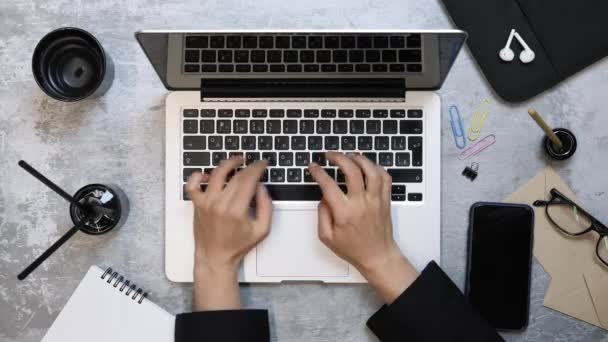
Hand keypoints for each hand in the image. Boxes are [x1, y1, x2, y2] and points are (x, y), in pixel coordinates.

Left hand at [185, 158, 271, 309]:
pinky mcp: (196, 204)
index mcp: (236, 211)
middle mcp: (219, 204)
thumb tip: (262, 187)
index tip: (263, 163)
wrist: (214, 257)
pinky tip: (209, 175)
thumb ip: (266, 207)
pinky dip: (199, 175)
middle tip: (255, 164)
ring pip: (216, 173)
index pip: (248, 180)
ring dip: (228, 163)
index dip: (257, 168)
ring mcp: (206, 203)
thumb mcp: (261, 230)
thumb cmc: (237, 246)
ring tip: (237, 160)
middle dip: (248, 166)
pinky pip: (192, 184)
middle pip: (235, 175)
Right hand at [308, 152, 417, 302]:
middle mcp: (361, 203)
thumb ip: (322, 214)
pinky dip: (376, 167)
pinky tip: (367, 166)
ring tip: (349, 156)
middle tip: (330, 155)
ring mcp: (376, 200)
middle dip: (338, 157)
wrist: (377, 256)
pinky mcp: (385, 200)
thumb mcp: (326, 237)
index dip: (318, 172)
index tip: (314, 167)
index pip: (328, 184)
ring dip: (359, 159)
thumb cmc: (353, 249)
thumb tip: (323, 196)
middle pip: (352, 170)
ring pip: (371, 170)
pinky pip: (385, 177)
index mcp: (344, 213)